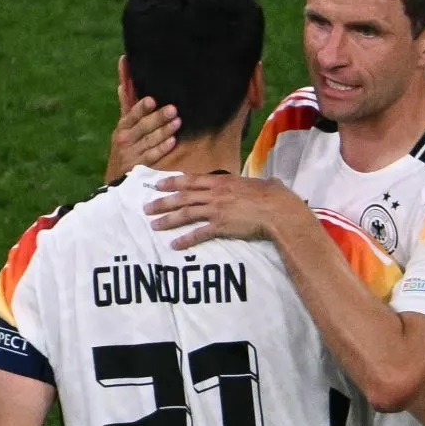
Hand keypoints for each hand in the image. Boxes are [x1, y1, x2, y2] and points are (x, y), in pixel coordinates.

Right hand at [105, 96, 180, 180]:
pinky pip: (152, 156)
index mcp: (122, 128)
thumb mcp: (123, 129)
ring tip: (177, 122)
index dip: (141, 108)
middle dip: (158, 117)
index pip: (131, 115)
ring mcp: (132, 154)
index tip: (152, 100)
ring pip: (150, 140)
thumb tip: (123, 84)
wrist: (116, 181)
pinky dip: (162, 148)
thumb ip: (126, 107)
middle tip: (173, 109)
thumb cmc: (124, 149)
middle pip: (143, 127)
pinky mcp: (140, 167)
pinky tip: (172, 142)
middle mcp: (125, 139)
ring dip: (164, 131)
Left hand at [145, 174, 307, 249]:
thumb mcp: (258, 183)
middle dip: (162, 202)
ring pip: (186, 213)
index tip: (158, 185)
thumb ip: (251, 183)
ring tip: (154, 225)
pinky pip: (199, 234)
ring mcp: (216, 209)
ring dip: (168, 220)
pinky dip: (186, 240)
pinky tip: (175, 245)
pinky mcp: (221, 226)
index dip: (173, 182)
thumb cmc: (273, 195)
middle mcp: (215, 193)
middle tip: (147, 208)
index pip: (191, 180)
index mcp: (222, 181)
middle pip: (183, 196)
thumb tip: (263, 183)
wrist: (277, 209)